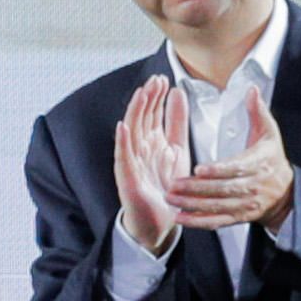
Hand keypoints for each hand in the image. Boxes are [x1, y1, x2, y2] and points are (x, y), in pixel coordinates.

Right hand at [115, 81, 192, 255]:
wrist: (160, 221)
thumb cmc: (166, 187)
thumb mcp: (178, 149)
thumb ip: (177, 123)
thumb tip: (178, 93)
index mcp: (152, 141)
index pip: (151, 112)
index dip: (156, 96)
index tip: (163, 79)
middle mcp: (139, 148)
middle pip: (141, 117)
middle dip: (147, 98)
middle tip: (155, 80)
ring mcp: (131, 161)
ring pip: (131, 132)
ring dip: (135, 113)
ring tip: (141, 94)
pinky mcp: (127, 177)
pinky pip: (123, 156)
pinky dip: (122, 141)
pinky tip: (123, 126)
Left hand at [171, 85, 295, 237]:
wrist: (286, 194)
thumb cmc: (272, 159)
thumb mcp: (270, 134)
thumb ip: (258, 112)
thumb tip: (252, 89)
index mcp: (258, 164)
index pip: (236, 168)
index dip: (217, 170)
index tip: (197, 168)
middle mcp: (252, 187)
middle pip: (222, 189)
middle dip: (196, 189)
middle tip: (173, 184)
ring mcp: (245, 204)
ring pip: (217, 207)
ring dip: (192, 205)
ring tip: (170, 199)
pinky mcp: (239, 217)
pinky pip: (217, 221)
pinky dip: (198, 222)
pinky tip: (180, 218)